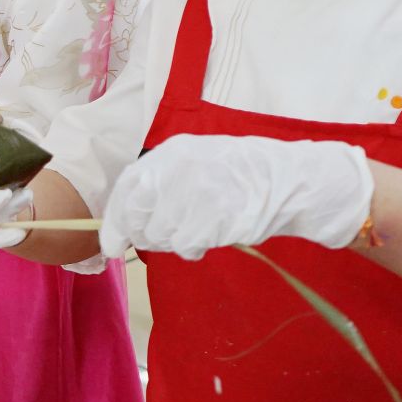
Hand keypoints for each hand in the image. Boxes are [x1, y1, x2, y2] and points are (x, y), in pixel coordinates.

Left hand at [99, 135, 373, 260]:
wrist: (290, 182)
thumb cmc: (239, 176)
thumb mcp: (195, 165)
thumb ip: (161, 186)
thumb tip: (127, 221)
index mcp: (171, 153)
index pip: (127, 189)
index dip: (116, 221)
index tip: (112, 244)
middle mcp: (178, 170)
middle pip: (138, 216)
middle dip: (144, 235)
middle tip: (164, 238)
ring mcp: (195, 193)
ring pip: (160, 235)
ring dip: (173, 241)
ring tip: (197, 230)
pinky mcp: (213, 217)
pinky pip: (185, 245)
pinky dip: (193, 248)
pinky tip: (208, 237)